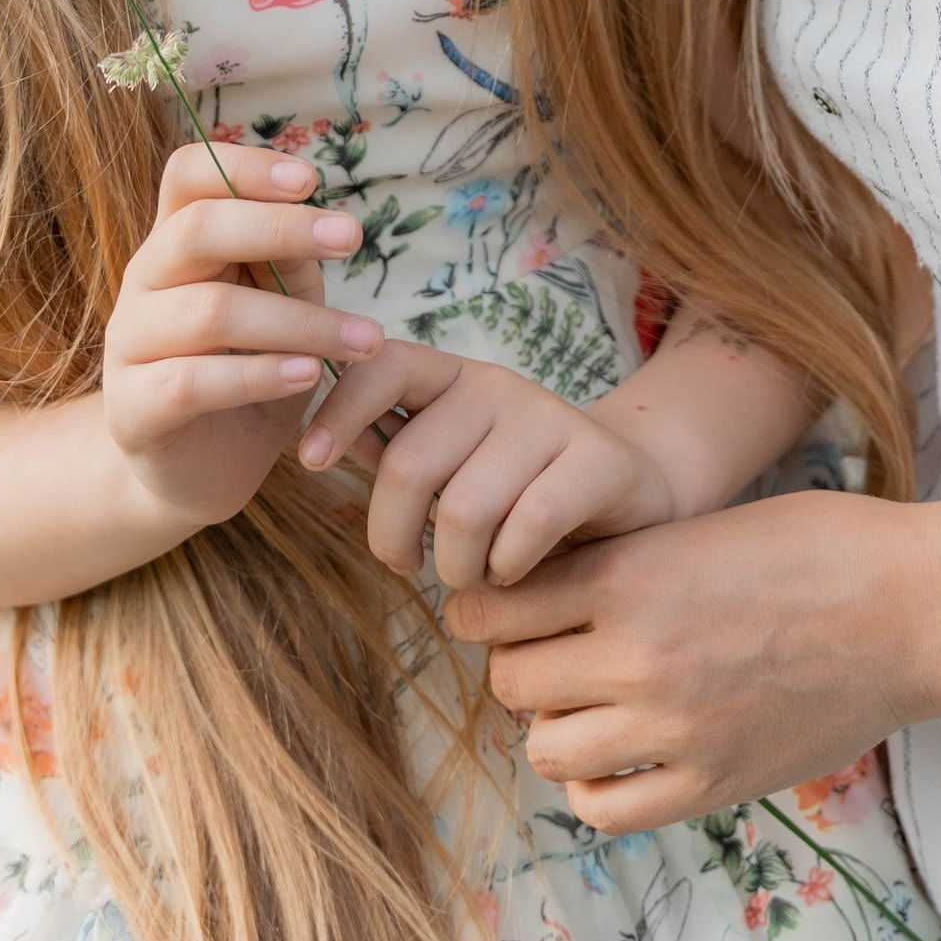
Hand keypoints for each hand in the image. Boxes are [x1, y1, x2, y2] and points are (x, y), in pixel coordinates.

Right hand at [100, 144, 384, 540]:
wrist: (198, 472)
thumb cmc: (249, 374)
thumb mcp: (283, 311)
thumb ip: (290, 267)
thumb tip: (324, 225)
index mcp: (176, 244)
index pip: (188, 176)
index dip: (244, 166)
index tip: (311, 179)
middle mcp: (145, 283)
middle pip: (197, 229)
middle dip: (282, 228)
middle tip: (353, 239)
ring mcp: (130, 345)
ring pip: (210, 312)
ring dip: (298, 322)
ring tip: (361, 339)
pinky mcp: (133, 409)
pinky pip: (192, 381)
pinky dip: (258, 374)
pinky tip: (309, 376)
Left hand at [305, 345, 676, 590]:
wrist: (629, 495)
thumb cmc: (516, 488)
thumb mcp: (451, 464)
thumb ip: (393, 452)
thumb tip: (316, 448)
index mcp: (452, 377)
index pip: (382, 367)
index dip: (338, 410)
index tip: (310, 462)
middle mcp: (498, 386)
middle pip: (409, 464)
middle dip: (390, 537)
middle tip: (405, 567)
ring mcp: (552, 418)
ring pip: (464, 509)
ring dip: (455, 567)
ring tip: (470, 574)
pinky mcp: (599, 460)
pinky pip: (526, 529)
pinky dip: (507, 569)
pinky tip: (513, 572)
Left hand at [445, 487, 940, 826]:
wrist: (912, 609)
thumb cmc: (815, 547)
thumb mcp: (698, 525)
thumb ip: (620, 564)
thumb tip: (541, 594)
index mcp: (629, 577)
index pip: (493, 610)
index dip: (487, 610)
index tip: (505, 610)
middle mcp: (638, 656)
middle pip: (512, 683)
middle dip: (522, 668)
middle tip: (555, 655)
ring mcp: (675, 729)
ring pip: (546, 749)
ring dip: (556, 727)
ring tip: (590, 706)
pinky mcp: (712, 782)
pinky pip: (604, 810)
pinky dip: (594, 787)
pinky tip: (619, 759)